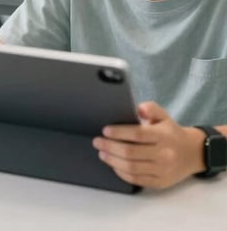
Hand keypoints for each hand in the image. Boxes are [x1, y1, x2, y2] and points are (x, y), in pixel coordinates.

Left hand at [92, 101, 206, 188]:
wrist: (193, 153)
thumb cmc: (171, 132)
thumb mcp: (163, 115)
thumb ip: (150, 108)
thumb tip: (138, 109)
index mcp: (163, 136)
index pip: (137, 134)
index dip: (119, 133)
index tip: (104, 130)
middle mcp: (164, 154)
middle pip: (131, 152)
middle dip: (110, 147)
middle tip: (97, 142)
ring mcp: (163, 170)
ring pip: (132, 168)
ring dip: (113, 161)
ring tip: (102, 153)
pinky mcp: (161, 182)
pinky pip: (138, 180)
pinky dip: (122, 173)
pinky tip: (114, 165)